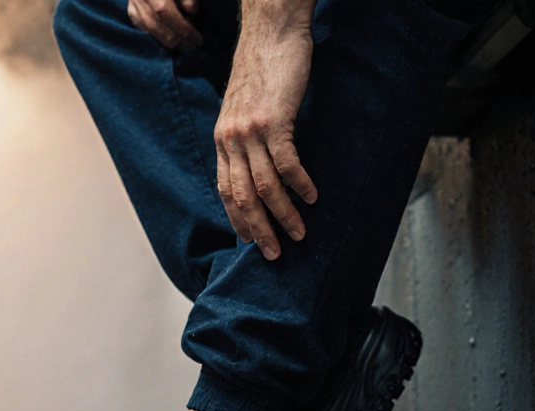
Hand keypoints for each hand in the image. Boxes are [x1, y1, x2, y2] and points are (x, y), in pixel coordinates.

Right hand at [128, 0, 202, 48]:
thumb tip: (191, 12)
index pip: (172, 19)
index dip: (187, 32)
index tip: (199, 40)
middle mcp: (143, 3)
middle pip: (161, 31)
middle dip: (180, 43)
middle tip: (192, 48)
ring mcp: (134, 7)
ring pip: (151, 32)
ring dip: (168, 43)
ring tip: (181, 46)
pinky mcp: (130, 10)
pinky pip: (142, 28)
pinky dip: (155, 35)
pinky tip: (166, 38)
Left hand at [214, 2, 317, 260]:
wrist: (271, 31)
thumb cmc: (264, 68)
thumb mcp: (247, 107)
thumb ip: (248, 136)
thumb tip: (258, 162)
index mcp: (222, 139)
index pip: (225, 189)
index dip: (238, 218)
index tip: (251, 241)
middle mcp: (230, 139)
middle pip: (242, 196)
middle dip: (259, 229)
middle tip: (275, 254)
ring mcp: (250, 130)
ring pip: (264, 185)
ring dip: (283, 214)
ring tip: (300, 233)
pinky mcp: (273, 120)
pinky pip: (286, 162)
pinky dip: (299, 184)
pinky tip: (312, 198)